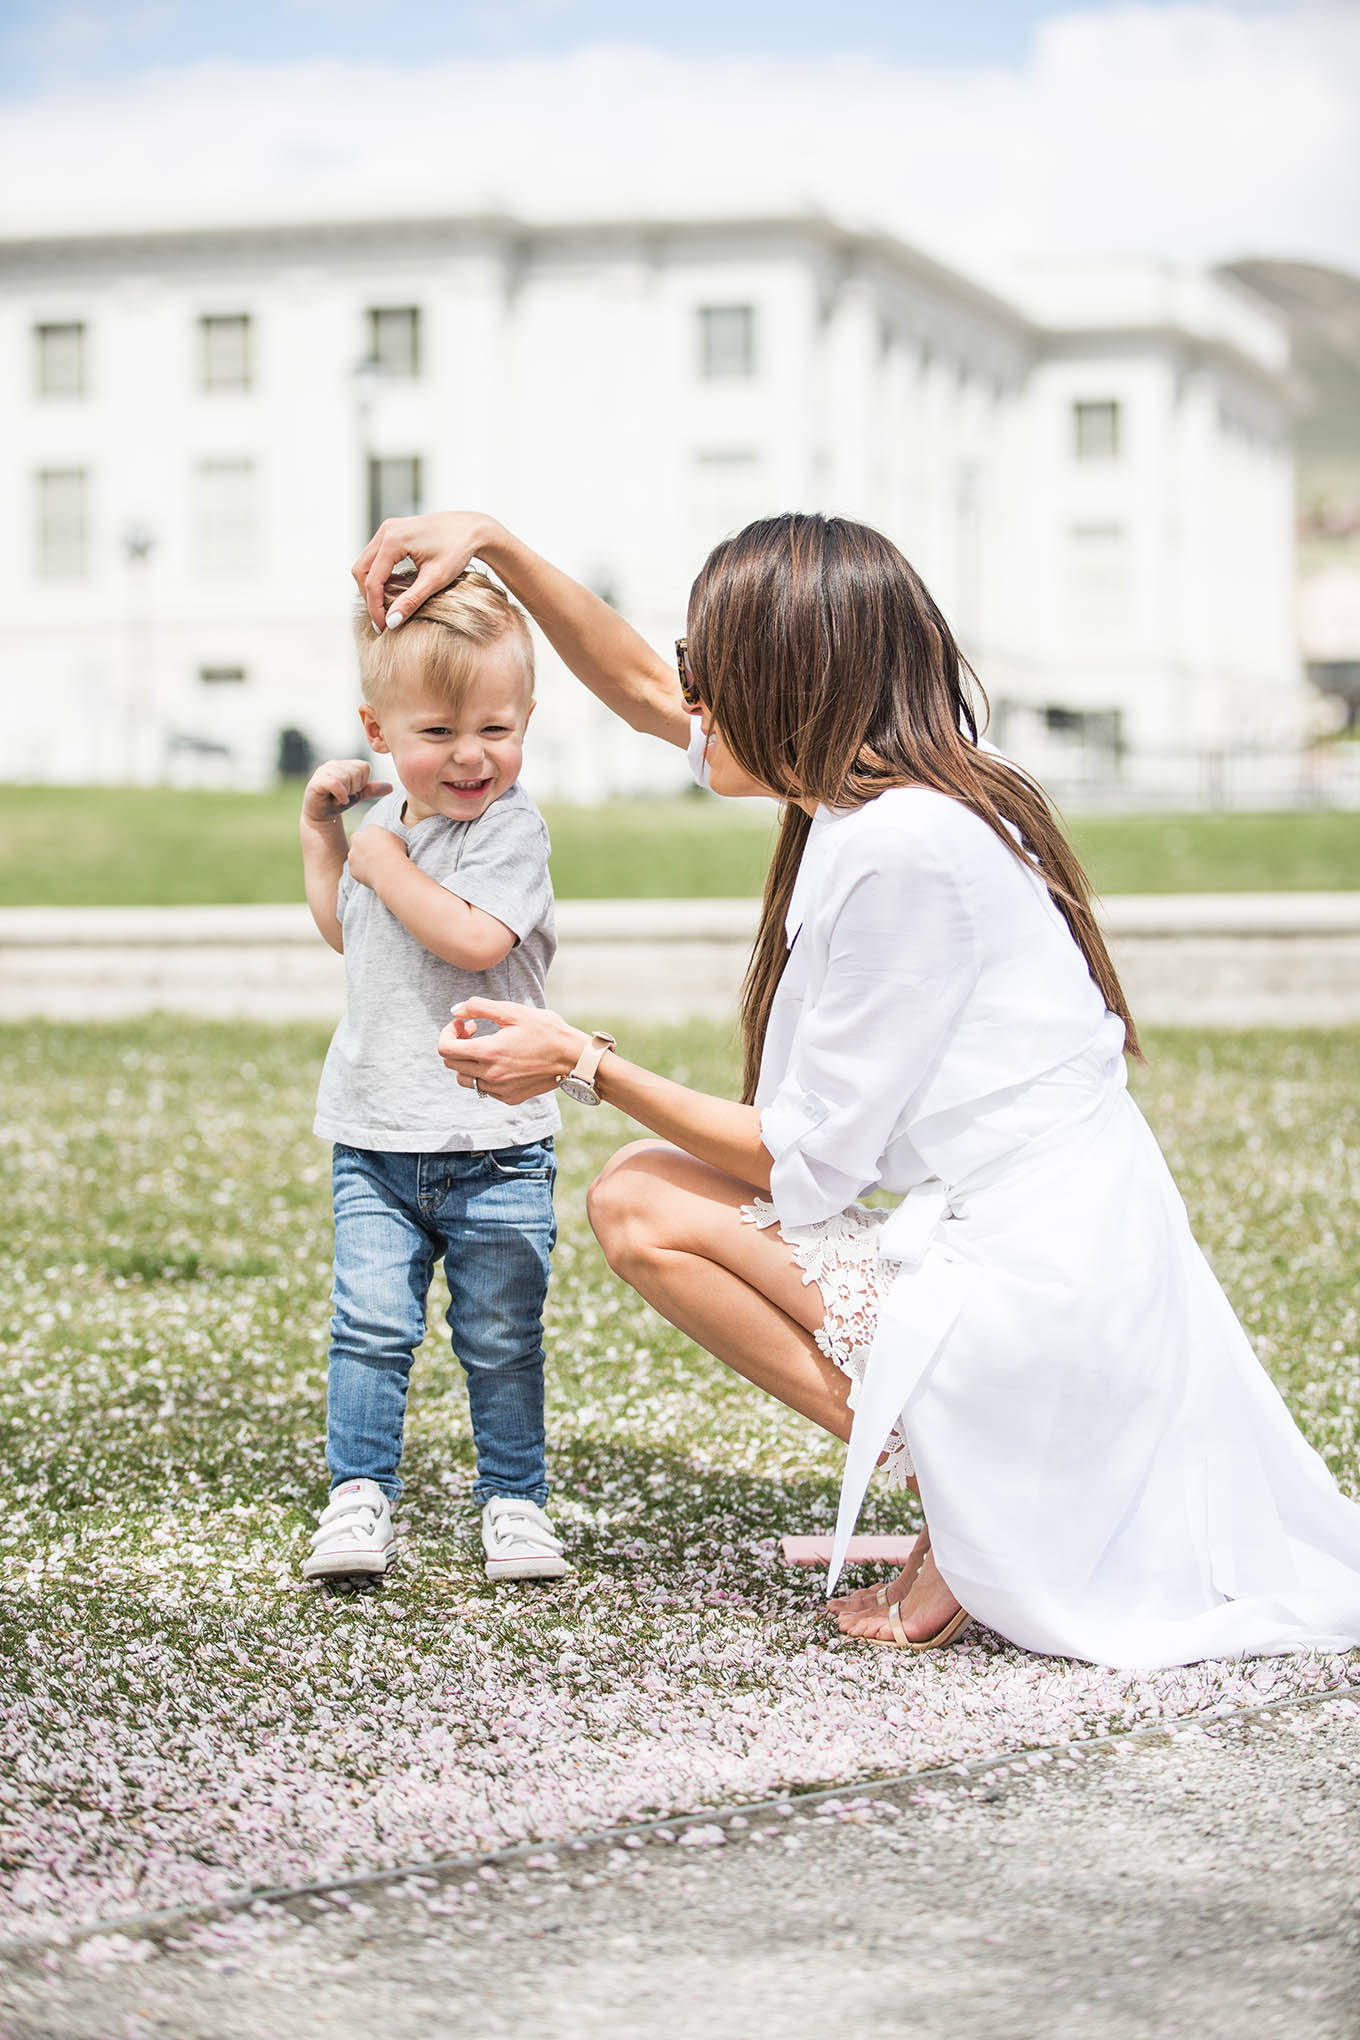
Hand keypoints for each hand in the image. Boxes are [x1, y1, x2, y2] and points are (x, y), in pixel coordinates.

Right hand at [301, 759, 392, 826]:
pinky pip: (335, 783)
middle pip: (356, 772)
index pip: (364, 767)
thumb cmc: (338, 803)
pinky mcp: (316, 782)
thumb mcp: (358, 796)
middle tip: (343, 796)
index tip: (352, 792)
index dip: (362, 782)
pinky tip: (340, 801)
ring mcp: (323, 771)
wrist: (321, 817)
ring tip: (338, 798)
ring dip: (346, 793)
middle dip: (354, 788)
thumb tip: (391, 787)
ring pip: (346, 777)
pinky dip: (341, 794)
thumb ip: (372, 789)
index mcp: (344, 764)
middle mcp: (333, 764)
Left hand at [346, 824, 407, 890]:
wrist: (388, 870)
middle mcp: (357, 839)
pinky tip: (374, 876)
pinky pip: (357, 871)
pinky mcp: (352, 869)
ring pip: (356, 857)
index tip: (383, 848)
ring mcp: (352, 854)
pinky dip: (363, 873)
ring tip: (377, 868)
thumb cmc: (396, 854)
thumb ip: (388, 839)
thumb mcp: (397, 840)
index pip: (371, 833)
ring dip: (363, 861)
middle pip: (359, 843)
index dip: (377, 841)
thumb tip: (388, 843)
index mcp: (370, 829)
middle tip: (376, 857)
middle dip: (365, 849)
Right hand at [352, 512, 505, 632]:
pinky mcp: (392, 531)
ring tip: (387, 607)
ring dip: (372, 586)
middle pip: (361, 570)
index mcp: (393, 540)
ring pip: (365, 563)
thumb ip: (411, 600)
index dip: (375, 607)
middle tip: (381, 619)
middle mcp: (386, 530)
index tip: (382, 627)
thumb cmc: (457, 550)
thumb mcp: (435, 579)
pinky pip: (375, 557)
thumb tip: (391, 622)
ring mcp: (387, 529)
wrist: (471, 529)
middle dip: (369, 597)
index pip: (372, 580)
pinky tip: (393, 590)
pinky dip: (379, 574)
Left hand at [438, 998, 586, 1104]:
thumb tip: (454, 1010)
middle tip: (475, 1029)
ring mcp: (499, 1090)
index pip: (445, 1049)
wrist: (574, 1059)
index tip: (463, 1023)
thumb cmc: (547, 1030)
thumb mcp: (513, 1011)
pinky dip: (484, 1074)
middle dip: (457, 1043)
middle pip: (451, 1064)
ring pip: (464, 1080)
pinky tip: (501, 1061)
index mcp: (489, 1052)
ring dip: (467, 1062)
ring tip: (486, 1047)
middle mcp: (491, 1075)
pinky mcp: (509, 1098)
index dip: (448, 1032)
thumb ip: (479, 1007)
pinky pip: (484, 1089)